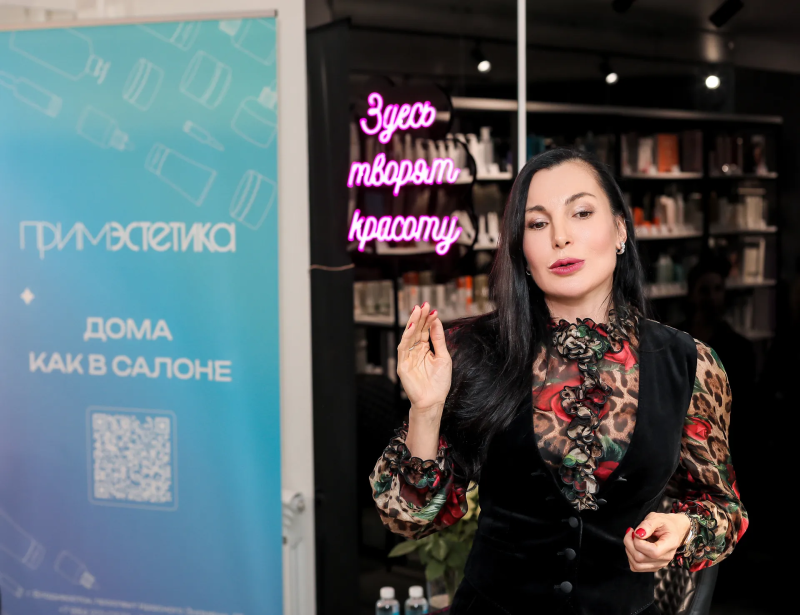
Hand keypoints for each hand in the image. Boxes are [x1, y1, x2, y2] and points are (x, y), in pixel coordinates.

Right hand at [396, 302, 451, 418]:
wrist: (433, 401)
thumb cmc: (439, 382)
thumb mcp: (443, 357)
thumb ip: (438, 339)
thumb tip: (437, 321)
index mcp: (425, 349)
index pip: (425, 331)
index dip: (428, 320)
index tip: (432, 309)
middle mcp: (415, 351)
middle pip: (416, 330)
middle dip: (420, 317)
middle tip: (424, 304)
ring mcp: (408, 357)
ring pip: (409, 336)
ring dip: (412, 323)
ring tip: (417, 310)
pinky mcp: (402, 365)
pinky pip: (403, 348)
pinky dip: (406, 337)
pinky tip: (411, 327)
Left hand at [624, 512, 690, 571]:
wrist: (672, 530)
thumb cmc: (664, 523)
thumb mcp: (657, 518)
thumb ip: (648, 525)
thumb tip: (638, 534)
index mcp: (670, 544)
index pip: (653, 552)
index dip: (638, 542)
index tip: (636, 531)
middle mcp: (666, 558)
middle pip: (640, 559)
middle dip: (629, 544)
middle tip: (631, 532)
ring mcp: (660, 564)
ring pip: (637, 565)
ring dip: (628, 550)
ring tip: (631, 539)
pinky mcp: (653, 566)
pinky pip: (636, 567)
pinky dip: (630, 557)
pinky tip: (633, 546)